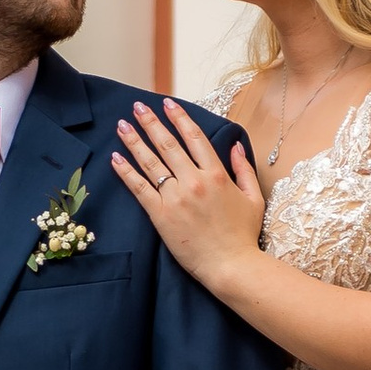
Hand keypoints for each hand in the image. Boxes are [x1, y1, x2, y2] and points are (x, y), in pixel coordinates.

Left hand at [109, 98, 265, 289]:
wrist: (231, 265)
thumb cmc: (243, 235)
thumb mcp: (254, 198)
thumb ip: (244, 169)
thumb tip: (235, 145)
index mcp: (217, 175)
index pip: (194, 138)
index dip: (179, 118)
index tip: (167, 104)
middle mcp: (194, 181)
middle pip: (168, 144)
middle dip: (151, 123)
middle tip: (138, 106)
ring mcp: (176, 198)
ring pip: (151, 162)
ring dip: (135, 141)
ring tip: (122, 125)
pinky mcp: (161, 215)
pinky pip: (140, 188)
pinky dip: (127, 172)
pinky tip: (116, 157)